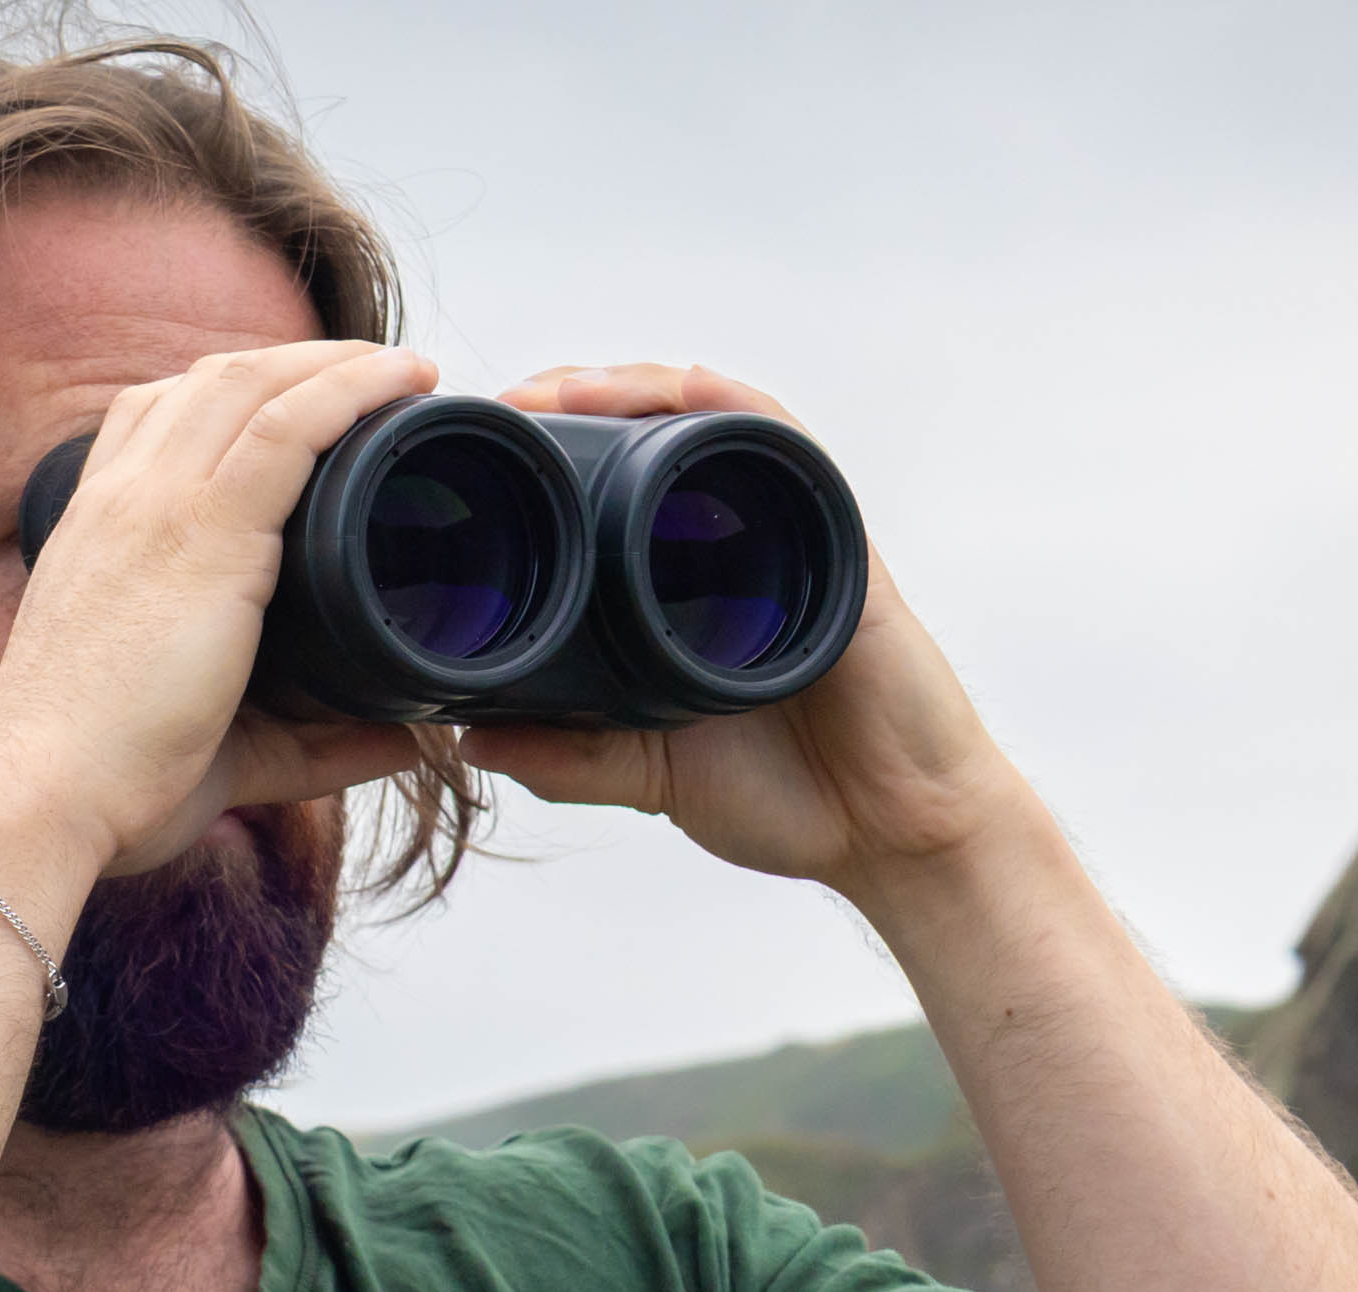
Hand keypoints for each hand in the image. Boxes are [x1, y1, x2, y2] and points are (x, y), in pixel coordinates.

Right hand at [0, 340, 438, 876]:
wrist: (42, 796)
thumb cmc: (109, 781)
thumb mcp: (220, 741)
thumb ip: (313, 740)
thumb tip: (405, 741)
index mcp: (99, 529)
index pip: (156, 414)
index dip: (234, 390)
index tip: (301, 399)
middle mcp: (121, 498)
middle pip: (214, 380)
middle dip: (299, 361)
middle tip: (376, 374)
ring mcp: (157, 505)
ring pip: (255, 384)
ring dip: (337, 362)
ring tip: (406, 369)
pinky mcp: (204, 534)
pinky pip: (288, 428)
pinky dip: (351, 391)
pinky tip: (403, 380)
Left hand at [464, 364, 1037, 907]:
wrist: (889, 837)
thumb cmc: (787, 798)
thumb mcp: (648, 776)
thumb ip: (568, 759)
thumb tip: (469, 739)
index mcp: (683, 586)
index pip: (611, 489)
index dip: (547, 458)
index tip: (478, 456)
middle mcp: (735, 544)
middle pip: (650, 435)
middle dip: (573, 404)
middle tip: (502, 408)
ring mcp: (789, 535)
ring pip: (708, 424)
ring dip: (632, 391)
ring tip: (561, 392)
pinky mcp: (839, 545)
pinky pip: (788, 450)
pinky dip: (735, 411)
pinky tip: (686, 388)